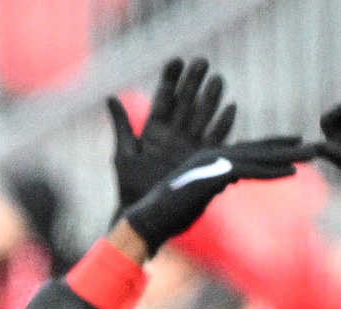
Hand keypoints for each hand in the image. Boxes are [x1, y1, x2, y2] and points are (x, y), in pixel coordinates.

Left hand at [107, 57, 234, 210]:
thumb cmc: (130, 186)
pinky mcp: (202, 158)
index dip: (171, 79)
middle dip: (194, 82)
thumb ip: (122, 125)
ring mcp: (189, 144)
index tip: (177, 60)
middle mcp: (174, 134)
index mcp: (154, 130)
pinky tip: (230, 107)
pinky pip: (216, 137)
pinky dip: (223, 123)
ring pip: (203, 115)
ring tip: (217, 79)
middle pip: (186, 102)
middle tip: (202, 61)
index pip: (164, 98)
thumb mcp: (124, 153)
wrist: (144, 215)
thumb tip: (109, 97)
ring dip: (211, 98)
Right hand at [120, 138, 307, 253]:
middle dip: (286, 147)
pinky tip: (291, 173)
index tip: (295, 142)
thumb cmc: (166, 215)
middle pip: (257, 149)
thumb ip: (213, 184)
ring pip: (257, 157)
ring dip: (287, 156)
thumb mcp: (196, 196)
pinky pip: (248, 172)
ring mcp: (212, 164)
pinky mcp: (213, 177)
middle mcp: (211, 156)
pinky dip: (270, 172)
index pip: (246, 149)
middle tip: (314, 147)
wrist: (147, 222)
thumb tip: (225, 182)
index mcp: (208, 159)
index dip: (272, 144)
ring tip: (311, 155)